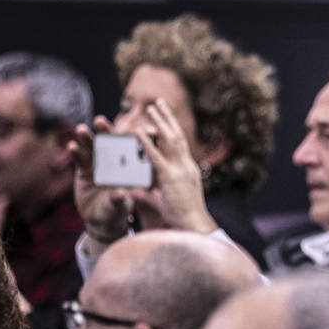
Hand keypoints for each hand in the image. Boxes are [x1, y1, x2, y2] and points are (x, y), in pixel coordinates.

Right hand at [70, 117, 134, 244]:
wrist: (100, 219)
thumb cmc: (117, 212)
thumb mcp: (119, 208)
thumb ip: (119, 201)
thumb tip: (119, 195)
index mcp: (128, 168)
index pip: (131, 151)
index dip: (129, 140)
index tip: (128, 130)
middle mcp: (114, 163)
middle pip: (110, 144)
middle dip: (105, 132)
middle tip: (100, 121)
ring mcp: (99, 164)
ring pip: (93, 148)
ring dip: (87, 138)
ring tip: (81, 129)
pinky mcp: (84, 170)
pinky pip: (80, 159)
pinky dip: (76, 152)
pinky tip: (72, 146)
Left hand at [130, 100, 216, 234]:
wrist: (194, 227)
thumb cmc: (182, 218)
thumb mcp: (162, 202)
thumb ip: (147, 194)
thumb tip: (135, 190)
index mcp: (187, 170)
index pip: (179, 144)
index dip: (172, 128)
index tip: (165, 115)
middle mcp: (186, 166)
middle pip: (177, 136)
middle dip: (167, 118)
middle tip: (159, 101)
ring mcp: (180, 170)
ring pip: (169, 140)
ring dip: (159, 122)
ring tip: (151, 107)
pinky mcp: (170, 178)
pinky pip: (156, 157)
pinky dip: (146, 143)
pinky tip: (137, 131)